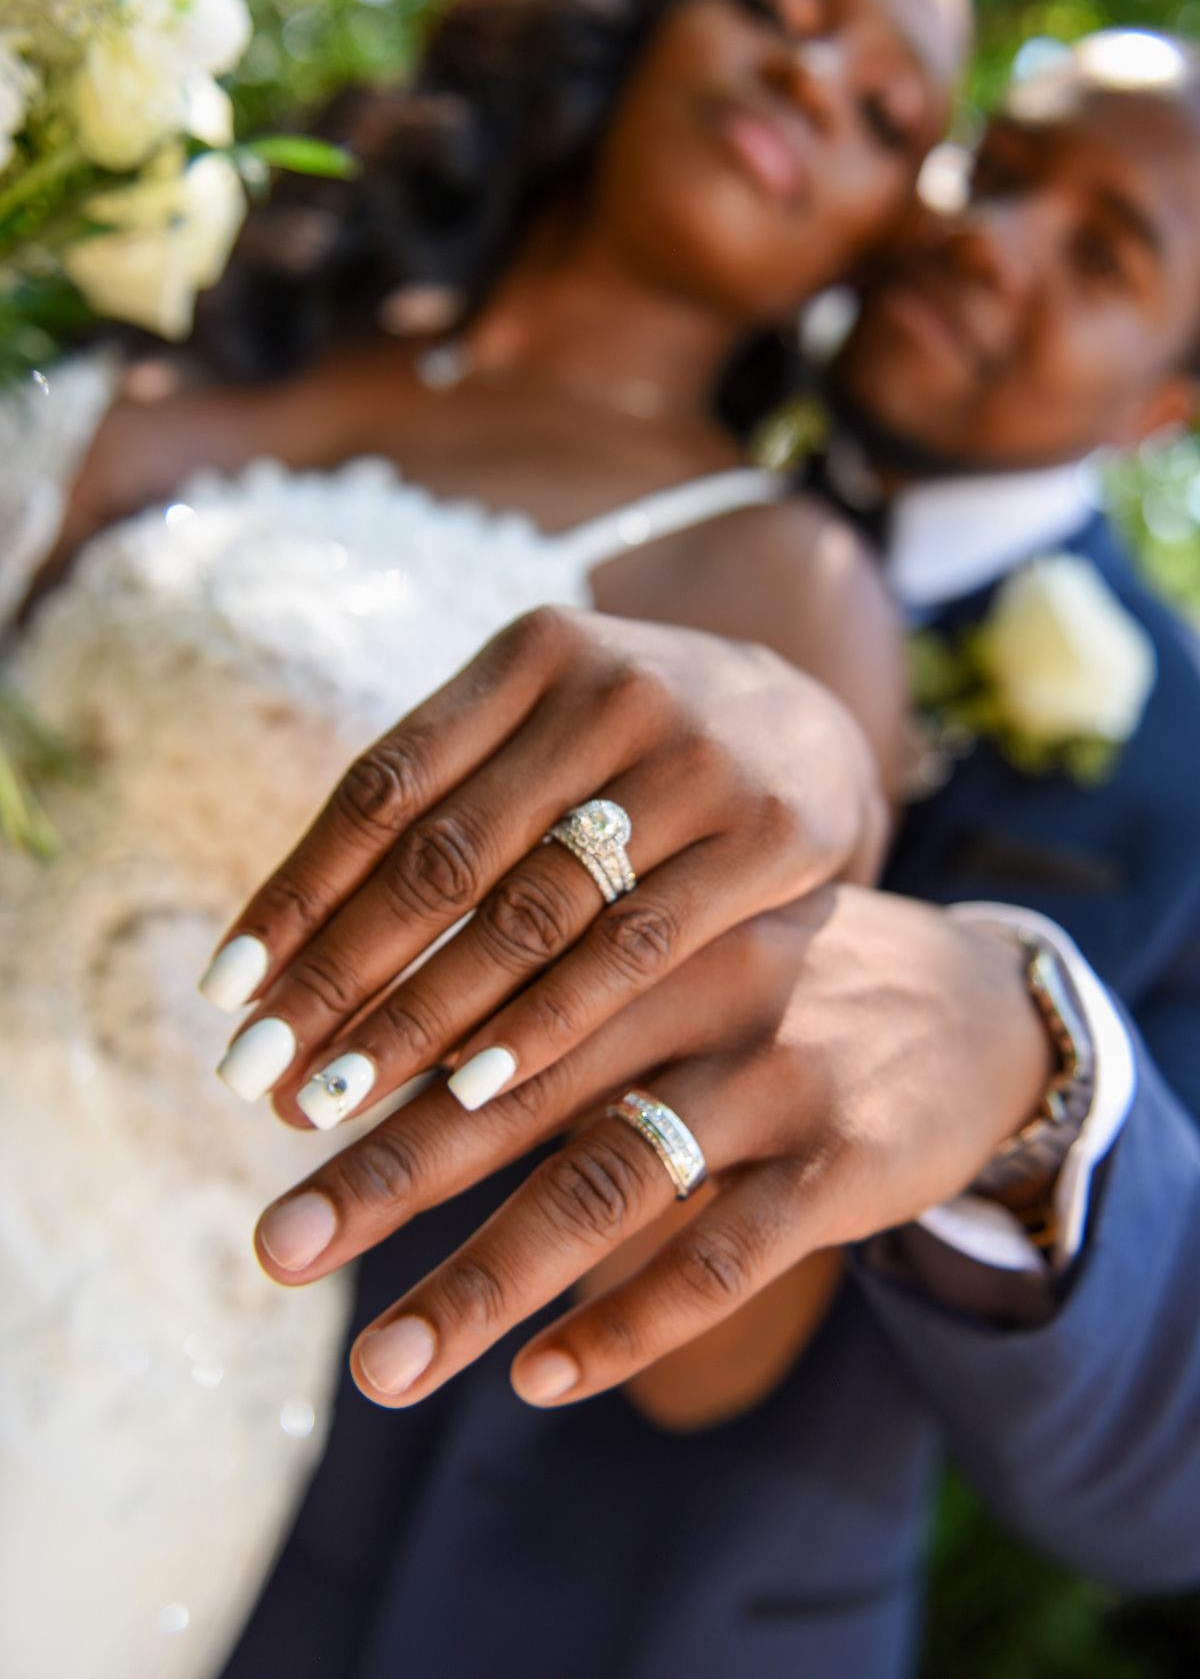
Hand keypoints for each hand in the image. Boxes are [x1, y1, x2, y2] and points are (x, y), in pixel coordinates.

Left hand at [203, 606, 887, 1124]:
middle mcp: (608, 689)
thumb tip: (283, 948)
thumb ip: (444, 804)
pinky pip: (634, 946)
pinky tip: (470, 1090)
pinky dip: (546, 1022)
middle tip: (254, 1076)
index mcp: (530, 653)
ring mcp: (692, 758)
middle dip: (338, 974)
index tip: (224, 992)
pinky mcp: (766, 834)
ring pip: (528, 910)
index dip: (297, 890)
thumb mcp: (543, 734)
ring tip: (335, 1104)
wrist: (813, 725)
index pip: (383, 784)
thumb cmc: (631, 750)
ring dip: (420, 1018)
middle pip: (441, 853)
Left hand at [253, 885, 1054, 1409]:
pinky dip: (634, 1323)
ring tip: (389, 1365)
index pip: (487, 994)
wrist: (974, 1007)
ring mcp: (776, 1079)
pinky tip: (548, 1377)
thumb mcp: (675, 953)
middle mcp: (700, 989)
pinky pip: (728, 1257)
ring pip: (614, 1185)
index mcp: (643, 924)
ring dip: (490, 1282)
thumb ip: (558, 995)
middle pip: (522, 1091)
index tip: (265, 1116)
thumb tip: (389, 1063)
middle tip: (279, 1247)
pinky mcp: (846, 1163)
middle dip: (390, 1175)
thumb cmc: (776, 987)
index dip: (378, 1063)